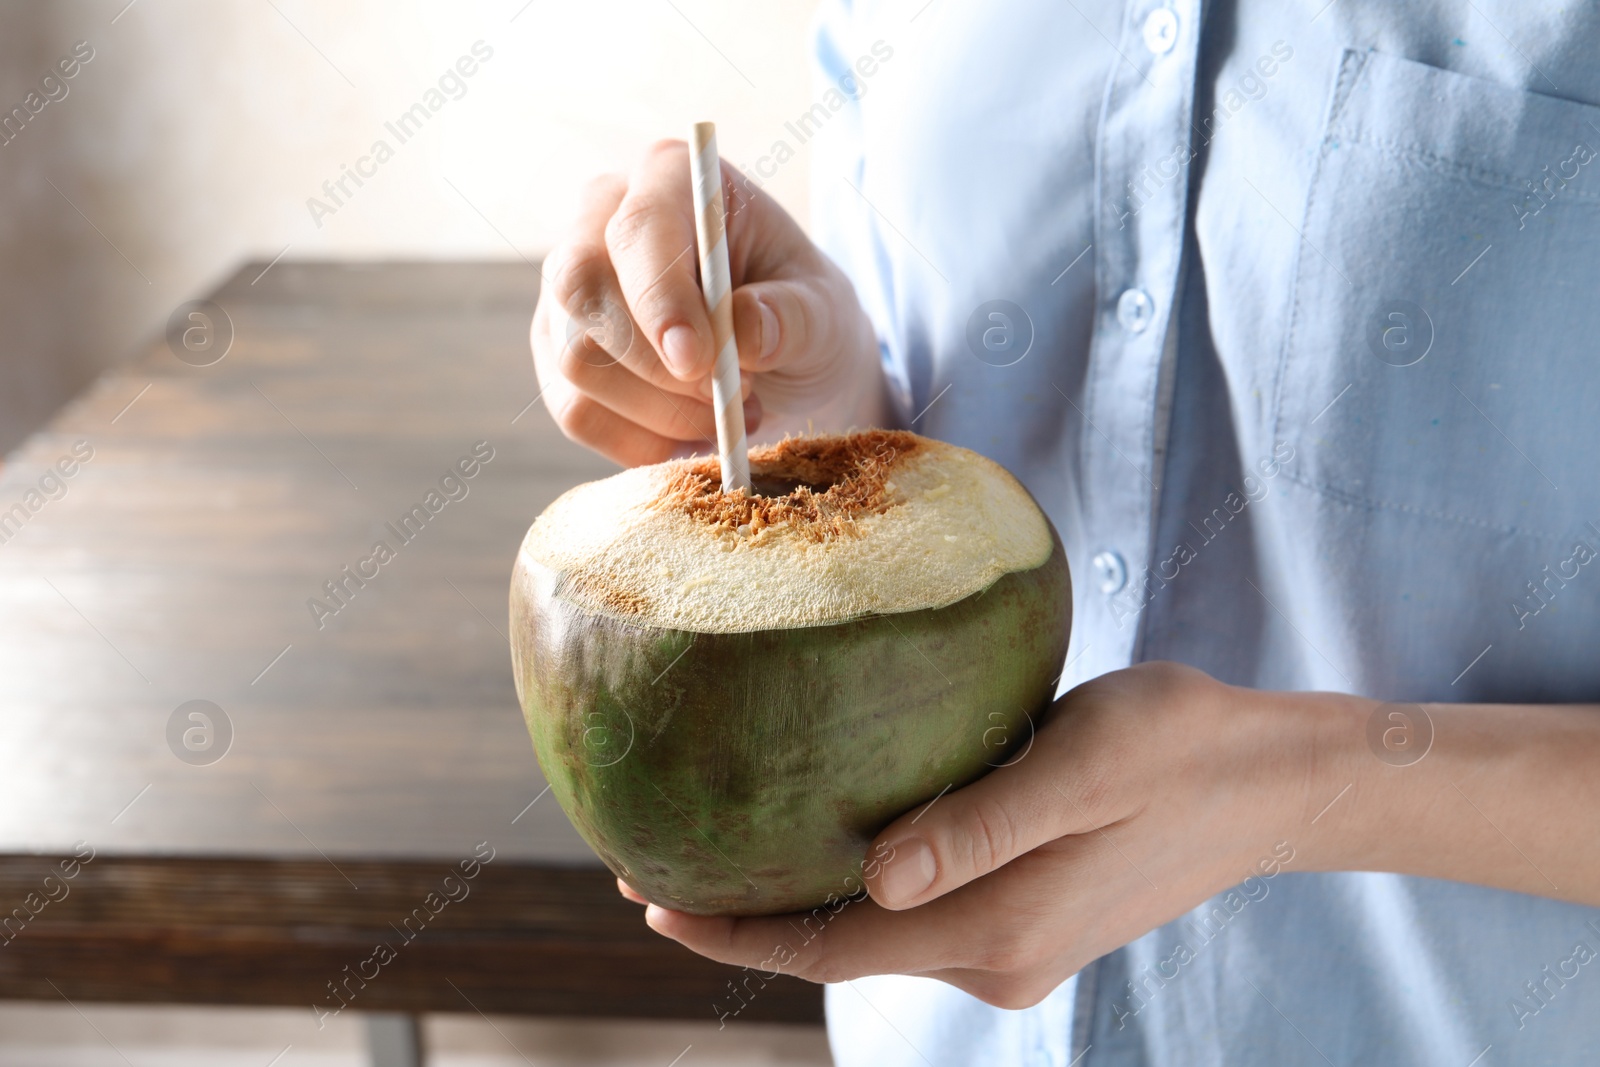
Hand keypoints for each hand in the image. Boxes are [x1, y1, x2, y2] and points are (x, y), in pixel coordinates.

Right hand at [531, 140, 887, 466]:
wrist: (784, 359)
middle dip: (652, 363)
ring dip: (659, 410)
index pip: (639, 227)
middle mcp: (600, 220)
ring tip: (729, 414)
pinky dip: (641, 442)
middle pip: (580, 287)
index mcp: (671, 178)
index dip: (660, 298)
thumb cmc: (799, 313)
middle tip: (724, 399)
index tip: (700, 361)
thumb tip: (744, 332)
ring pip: (574, 359)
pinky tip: (692, 436)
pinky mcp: (558, 352)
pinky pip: (576, 411)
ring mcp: (569, 290)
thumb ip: (792, 316)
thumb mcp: (824, 311)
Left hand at [624, 662, 1354, 1007]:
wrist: (1273, 782)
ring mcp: (1017, 946)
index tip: (647, 899)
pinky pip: (920, 912)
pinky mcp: (1033, 918)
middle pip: (842, 948)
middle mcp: (998, 957)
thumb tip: (870, 883)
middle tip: (656, 861)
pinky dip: (859, 886)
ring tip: (725, 843)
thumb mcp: (1079, 765)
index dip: (735, 930)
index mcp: (996, 927)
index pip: (830, 948)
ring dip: (802, 898)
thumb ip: (976, 826)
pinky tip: (830, 839)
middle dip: (750, 914)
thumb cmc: (1179, 749)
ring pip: (878, 931)